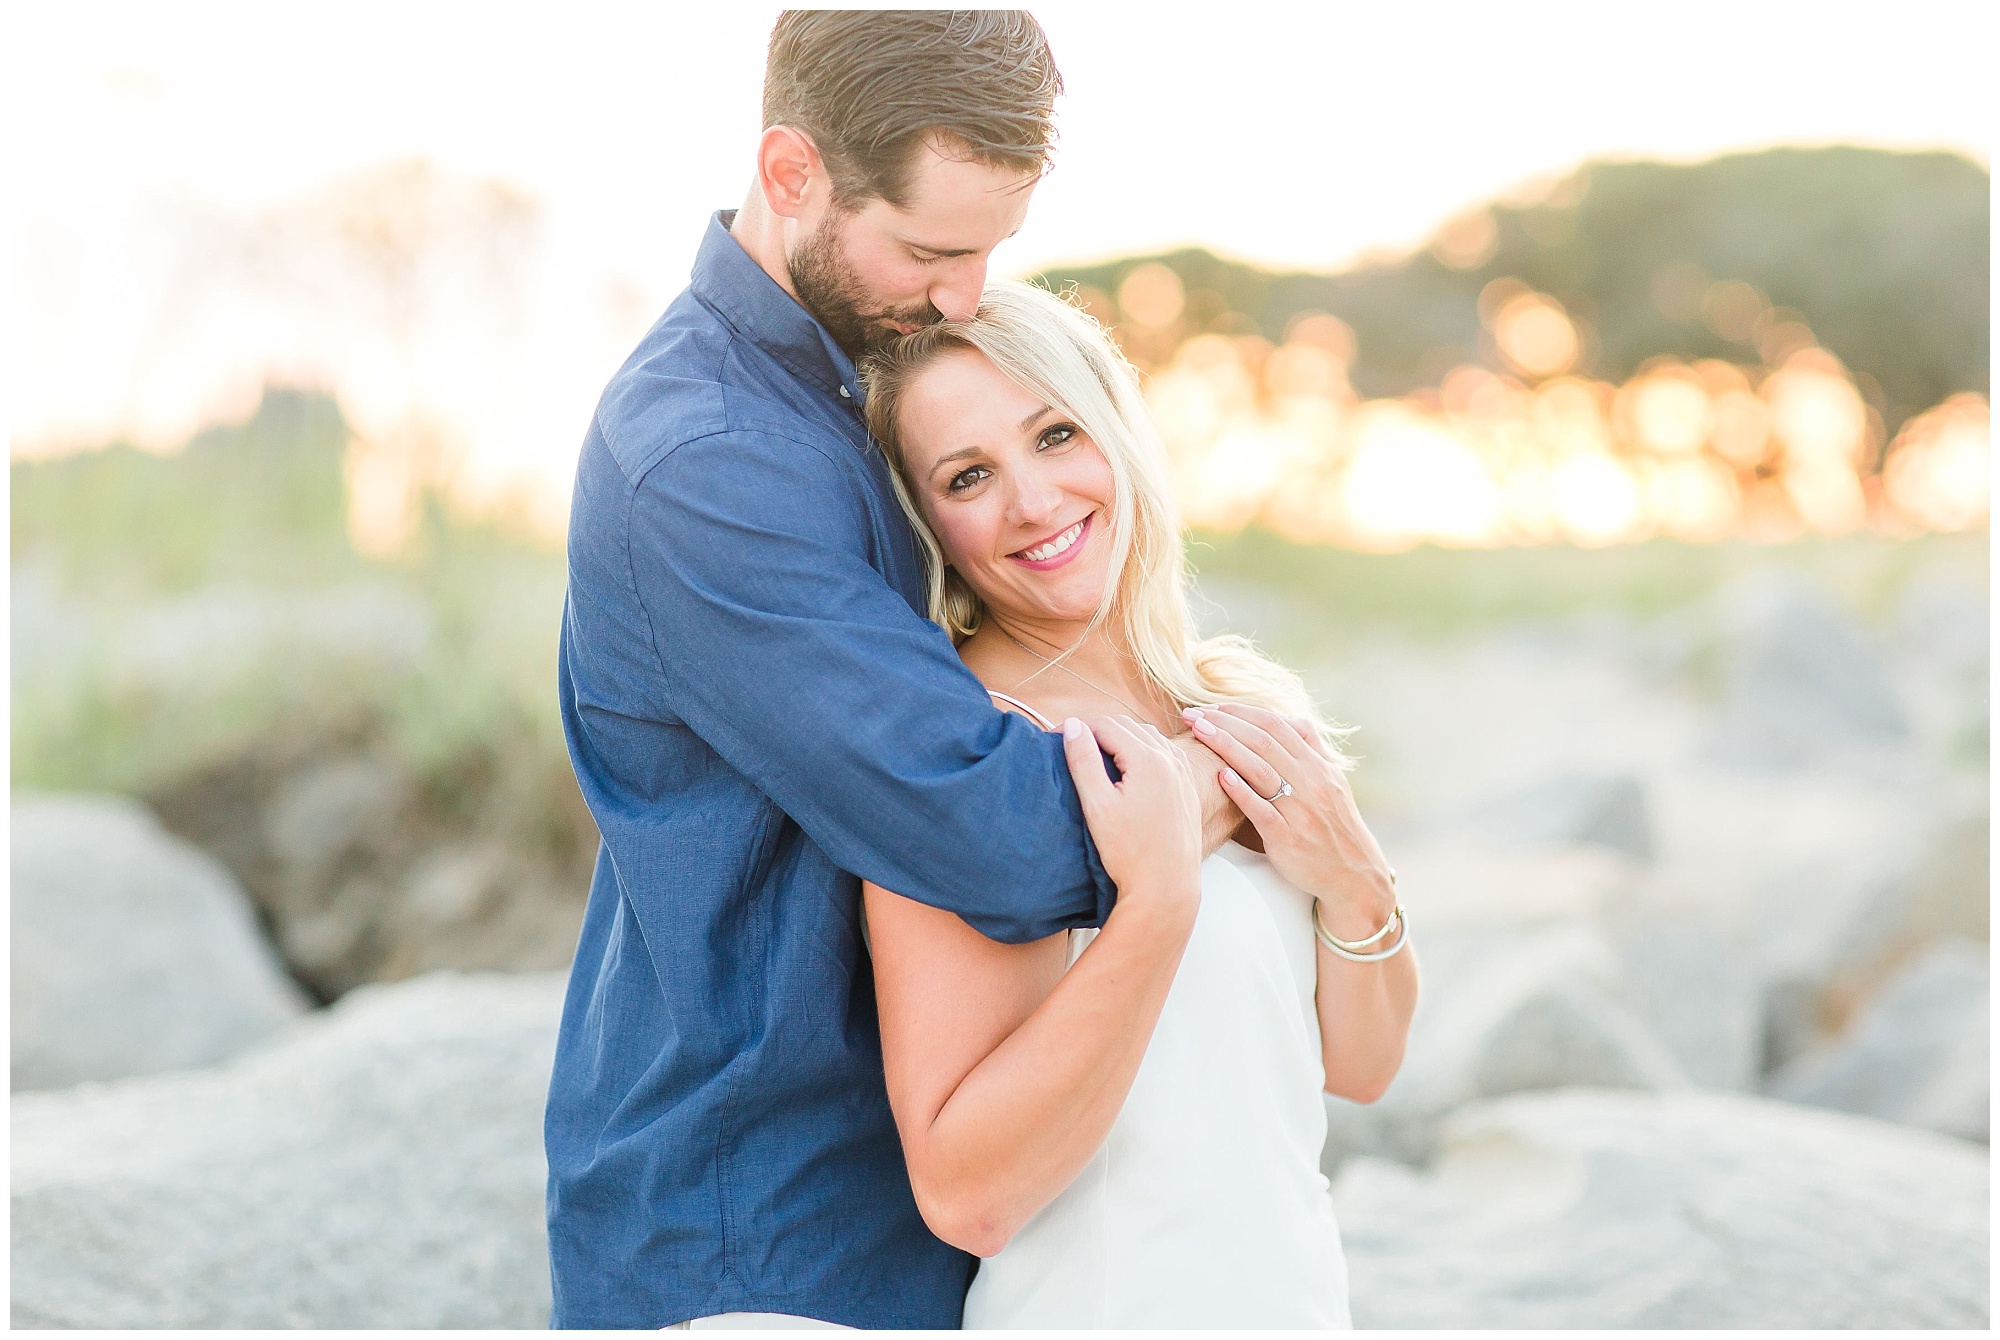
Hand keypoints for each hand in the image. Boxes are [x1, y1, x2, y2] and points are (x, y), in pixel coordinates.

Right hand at [1061, 714, 1202, 929]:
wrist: (1166, 888)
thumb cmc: (1128, 852)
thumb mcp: (1097, 805)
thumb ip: (1083, 761)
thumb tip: (1073, 725)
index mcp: (1148, 759)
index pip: (1105, 725)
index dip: (1075, 728)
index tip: (1052, 739)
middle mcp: (1170, 760)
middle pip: (1127, 726)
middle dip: (1096, 730)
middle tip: (1069, 744)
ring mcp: (1183, 774)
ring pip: (1148, 736)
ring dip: (1121, 737)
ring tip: (1095, 753)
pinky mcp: (1187, 789)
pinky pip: (1165, 753)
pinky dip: (1143, 749)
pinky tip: (1130, 764)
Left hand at [1182, 704, 1395, 941]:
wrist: (1353, 874)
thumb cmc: (1334, 826)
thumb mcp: (1331, 782)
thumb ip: (1310, 750)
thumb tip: (1286, 718)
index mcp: (1319, 765)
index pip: (1277, 725)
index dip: (1241, 712)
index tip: (1211, 707)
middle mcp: (1311, 782)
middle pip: (1264, 741)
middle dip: (1225, 722)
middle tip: (1192, 714)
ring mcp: (1300, 809)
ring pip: (1261, 769)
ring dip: (1226, 746)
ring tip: (1198, 732)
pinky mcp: (1288, 837)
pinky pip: (1262, 810)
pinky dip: (1241, 791)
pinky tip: (1220, 776)